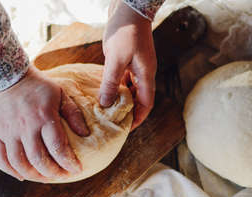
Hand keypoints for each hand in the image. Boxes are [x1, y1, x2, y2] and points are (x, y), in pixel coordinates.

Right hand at [0, 64, 89, 181]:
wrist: (7, 76)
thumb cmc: (39, 87)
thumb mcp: (60, 94)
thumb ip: (73, 114)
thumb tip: (86, 135)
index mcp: (44, 117)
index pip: (58, 147)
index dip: (68, 162)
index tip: (77, 169)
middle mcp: (25, 126)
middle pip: (38, 159)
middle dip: (53, 173)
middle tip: (62, 176)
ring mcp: (8, 131)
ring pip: (19, 162)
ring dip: (34, 175)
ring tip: (45, 177)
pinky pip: (0, 158)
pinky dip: (10, 171)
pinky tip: (21, 176)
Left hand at [100, 1, 156, 129]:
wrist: (129, 7)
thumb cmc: (125, 31)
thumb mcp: (116, 59)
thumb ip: (111, 82)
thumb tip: (106, 104)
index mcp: (146, 75)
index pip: (146, 104)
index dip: (139, 118)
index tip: (127, 129)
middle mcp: (143, 73)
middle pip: (139, 98)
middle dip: (128, 111)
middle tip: (114, 122)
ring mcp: (136, 65)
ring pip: (130, 89)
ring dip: (121, 99)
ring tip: (107, 110)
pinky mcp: (128, 59)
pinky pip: (123, 78)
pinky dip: (116, 86)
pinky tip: (105, 91)